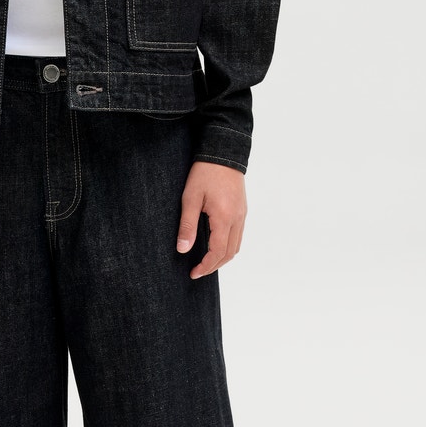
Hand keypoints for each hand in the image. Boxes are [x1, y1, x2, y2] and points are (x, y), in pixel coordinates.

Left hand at [177, 161, 245, 277]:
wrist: (223, 153)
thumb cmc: (204, 173)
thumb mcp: (190, 198)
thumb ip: (187, 226)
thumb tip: (183, 249)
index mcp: (224, 218)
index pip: (217, 252)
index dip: (206, 266)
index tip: (193, 273)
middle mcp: (237, 219)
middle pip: (230, 253)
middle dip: (214, 266)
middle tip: (198, 272)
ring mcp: (242, 215)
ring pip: (236, 246)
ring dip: (222, 258)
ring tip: (206, 262)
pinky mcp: (242, 210)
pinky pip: (238, 235)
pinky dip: (228, 246)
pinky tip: (216, 246)